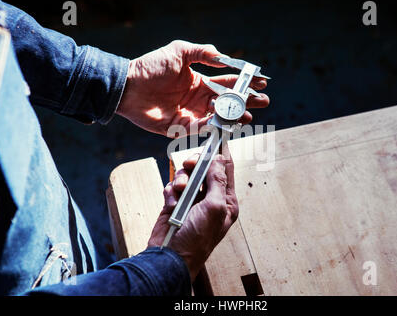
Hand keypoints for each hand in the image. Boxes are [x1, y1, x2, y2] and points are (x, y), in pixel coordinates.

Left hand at [116, 40, 269, 136]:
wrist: (129, 86)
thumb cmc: (151, 67)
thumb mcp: (179, 51)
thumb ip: (202, 52)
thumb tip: (224, 58)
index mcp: (200, 81)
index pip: (228, 82)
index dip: (245, 82)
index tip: (262, 82)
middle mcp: (198, 99)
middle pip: (228, 102)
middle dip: (246, 102)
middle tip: (263, 102)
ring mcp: (191, 114)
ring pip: (219, 118)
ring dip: (235, 117)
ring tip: (248, 115)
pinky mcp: (180, 128)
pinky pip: (201, 129)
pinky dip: (214, 127)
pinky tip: (226, 122)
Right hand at [147, 146, 238, 281]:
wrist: (170, 257)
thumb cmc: (197, 238)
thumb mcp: (214, 207)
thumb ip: (217, 181)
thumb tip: (220, 159)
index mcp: (226, 201)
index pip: (226, 170)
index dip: (222, 154)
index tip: (217, 138)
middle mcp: (210, 198)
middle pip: (205, 169)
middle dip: (196, 165)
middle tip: (190, 163)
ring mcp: (192, 201)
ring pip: (187, 175)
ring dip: (181, 180)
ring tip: (178, 192)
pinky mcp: (176, 203)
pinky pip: (173, 186)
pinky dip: (170, 192)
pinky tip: (171, 204)